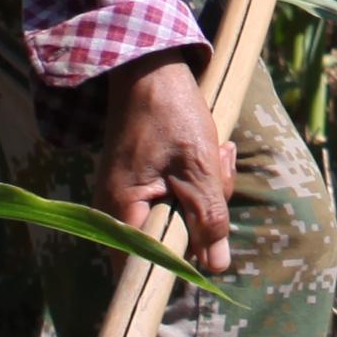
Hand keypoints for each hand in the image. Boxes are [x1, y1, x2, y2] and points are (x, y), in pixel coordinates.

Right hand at [83, 55, 231, 276]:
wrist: (150, 68)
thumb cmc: (170, 113)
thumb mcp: (199, 167)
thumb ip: (209, 218)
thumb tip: (216, 267)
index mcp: (122, 210)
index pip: (146, 266)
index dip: (180, 266)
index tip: (209, 253)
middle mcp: (116, 210)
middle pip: (169, 242)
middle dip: (205, 214)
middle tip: (219, 167)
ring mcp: (129, 196)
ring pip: (178, 218)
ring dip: (207, 192)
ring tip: (218, 151)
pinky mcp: (142, 183)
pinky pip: (175, 198)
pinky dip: (198, 181)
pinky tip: (212, 153)